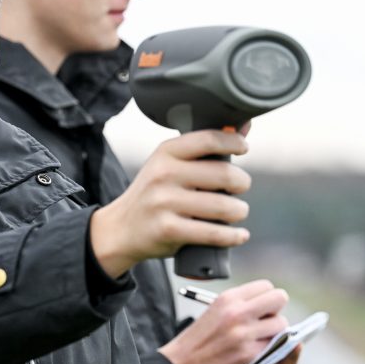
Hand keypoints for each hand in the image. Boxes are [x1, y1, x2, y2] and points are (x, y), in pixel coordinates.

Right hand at [89, 129, 251, 277]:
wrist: (121, 228)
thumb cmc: (155, 192)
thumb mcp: (169, 164)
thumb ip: (204, 148)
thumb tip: (244, 127)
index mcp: (166, 152)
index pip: (208, 139)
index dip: (233, 142)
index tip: (243, 148)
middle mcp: (164, 174)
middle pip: (224, 174)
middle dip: (241, 182)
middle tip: (240, 188)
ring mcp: (164, 203)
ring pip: (223, 206)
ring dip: (239, 211)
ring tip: (237, 212)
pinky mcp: (168, 230)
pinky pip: (213, 233)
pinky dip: (232, 236)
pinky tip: (239, 235)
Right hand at [159, 280, 288, 363]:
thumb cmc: (196, 343)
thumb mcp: (214, 312)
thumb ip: (240, 305)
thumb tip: (268, 306)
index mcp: (228, 298)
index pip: (266, 286)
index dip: (267, 300)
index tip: (261, 311)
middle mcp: (237, 312)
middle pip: (279, 299)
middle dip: (276, 312)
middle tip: (265, 325)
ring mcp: (244, 334)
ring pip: (281, 325)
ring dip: (274, 334)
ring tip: (258, 342)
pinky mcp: (249, 356)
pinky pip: (275, 348)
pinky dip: (269, 352)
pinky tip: (255, 356)